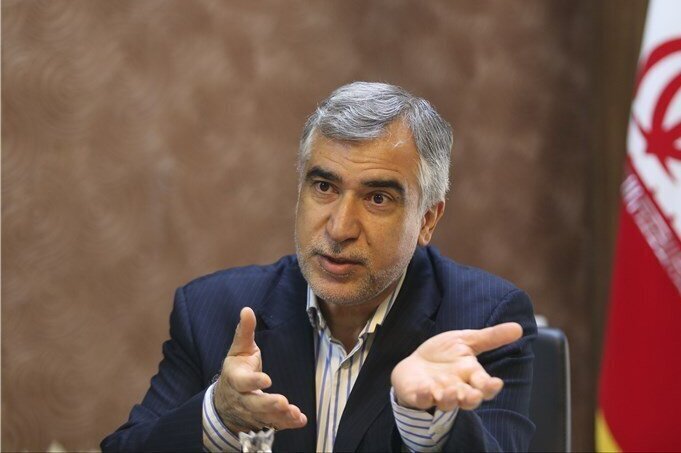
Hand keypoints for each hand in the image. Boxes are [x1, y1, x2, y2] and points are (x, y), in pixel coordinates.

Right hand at [214, 307, 307, 432]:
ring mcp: (253, 412)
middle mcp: (243, 398)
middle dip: (268, 404)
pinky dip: (287, 424)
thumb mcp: (238, 350)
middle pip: (254, 403)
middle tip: (282, 402)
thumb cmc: (236, 370)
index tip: (267, 379)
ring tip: (294, 413)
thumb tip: (247, 309)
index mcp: (236, 379)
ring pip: (265, 417)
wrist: (225, 401)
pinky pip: (274, 425)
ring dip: (280, 416)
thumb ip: (244, 332)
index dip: (253, 381)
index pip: (242, 382)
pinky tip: (300, 420)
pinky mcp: (263, 420)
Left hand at [391, 322, 521, 411]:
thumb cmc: (444, 355)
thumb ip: (490, 337)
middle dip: (472, 398)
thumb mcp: (466, 341)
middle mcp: (456, 388)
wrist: (415, 363)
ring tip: (450, 392)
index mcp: (470, 375)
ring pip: (447, 402)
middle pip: (469, 399)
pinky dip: (424, 396)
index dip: (490, 386)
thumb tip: (519, 328)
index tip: (496, 383)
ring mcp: (437, 393)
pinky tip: (425, 390)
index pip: (484, 385)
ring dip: (449, 399)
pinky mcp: (418, 395)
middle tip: (474, 396)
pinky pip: (422, 399)